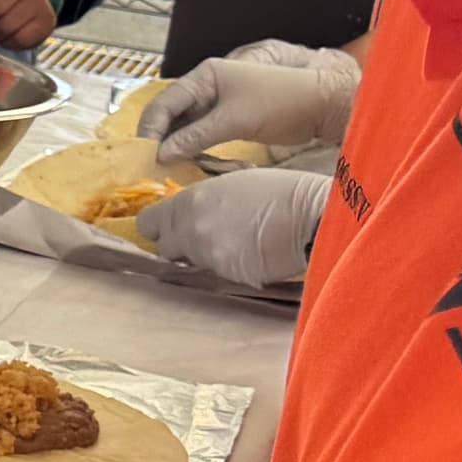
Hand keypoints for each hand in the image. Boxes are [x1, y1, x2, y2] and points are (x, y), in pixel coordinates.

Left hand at [138, 165, 330, 288]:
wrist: (313, 215)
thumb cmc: (282, 192)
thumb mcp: (235, 185)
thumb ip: (205, 202)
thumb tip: (194, 215)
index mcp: (191, 200)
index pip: (148, 222)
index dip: (159, 228)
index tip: (171, 229)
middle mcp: (190, 228)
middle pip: (164, 249)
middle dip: (178, 248)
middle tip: (204, 242)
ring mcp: (207, 255)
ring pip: (190, 265)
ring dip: (204, 260)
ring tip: (235, 248)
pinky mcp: (227, 276)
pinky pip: (217, 277)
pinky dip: (228, 270)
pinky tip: (250, 259)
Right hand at [142, 40, 360, 162]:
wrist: (320, 105)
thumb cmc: (279, 101)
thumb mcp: (234, 119)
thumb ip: (195, 136)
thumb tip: (162, 154)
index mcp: (205, 76)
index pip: (164, 102)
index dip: (151, 128)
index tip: (145, 154)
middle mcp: (207, 88)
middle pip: (172, 116)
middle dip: (163, 140)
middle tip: (154, 166)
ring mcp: (218, 105)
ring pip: (186, 130)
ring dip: (181, 149)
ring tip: (176, 168)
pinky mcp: (229, 121)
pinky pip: (202, 137)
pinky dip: (198, 151)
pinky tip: (198, 165)